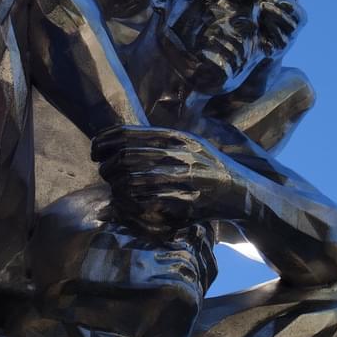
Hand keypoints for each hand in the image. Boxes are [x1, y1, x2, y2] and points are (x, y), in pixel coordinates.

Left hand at [92, 124, 244, 234]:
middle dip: (108, 166)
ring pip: (136, 180)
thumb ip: (160, 141)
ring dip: (119, 186)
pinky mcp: (189, 200)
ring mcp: (186, 176)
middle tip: (104, 173)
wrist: (242, 193)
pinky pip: (151, 201)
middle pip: (128, 156)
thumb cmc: (209, 169)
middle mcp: (181, 152)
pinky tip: (128, 204)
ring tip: (115, 189)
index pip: (130, 133)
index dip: (106, 141)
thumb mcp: (189, 146)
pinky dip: (134, 203)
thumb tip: (121, 139)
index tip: (94, 150)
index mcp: (177, 136)